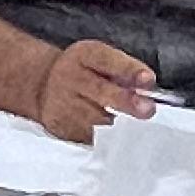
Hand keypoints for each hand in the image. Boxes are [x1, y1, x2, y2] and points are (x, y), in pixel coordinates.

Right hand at [34, 38, 158, 143]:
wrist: (46, 84)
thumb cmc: (86, 71)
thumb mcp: (101, 60)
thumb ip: (125, 71)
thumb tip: (149, 90)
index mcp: (84, 56)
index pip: (107, 61)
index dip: (129, 70)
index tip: (148, 79)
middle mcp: (70, 78)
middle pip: (100, 92)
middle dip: (126, 102)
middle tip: (147, 110)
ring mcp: (62, 104)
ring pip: (97, 121)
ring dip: (120, 126)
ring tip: (132, 127)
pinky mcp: (60, 127)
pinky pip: (90, 137)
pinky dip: (107, 139)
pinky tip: (113, 136)